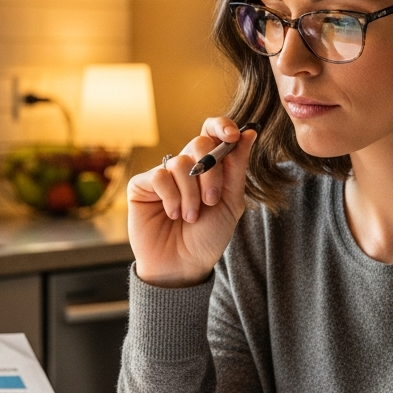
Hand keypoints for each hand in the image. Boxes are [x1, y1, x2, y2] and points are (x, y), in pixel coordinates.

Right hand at [128, 119, 257, 286]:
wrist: (182, 266)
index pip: (213, 133)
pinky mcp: (142, 185)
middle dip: (211, 172)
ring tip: (190, 217)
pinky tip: (172, 214)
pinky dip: (171, 196)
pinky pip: (159, 176)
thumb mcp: (230, 203)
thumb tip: (249, 133)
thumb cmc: (207, 237)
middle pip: (199, 143)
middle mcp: (186, 168)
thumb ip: (237, 169)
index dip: (222, 126)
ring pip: (180, 163)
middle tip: (211, 200)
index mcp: (209, 168)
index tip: (233, 136)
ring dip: (191, 193)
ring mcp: (163, 175)